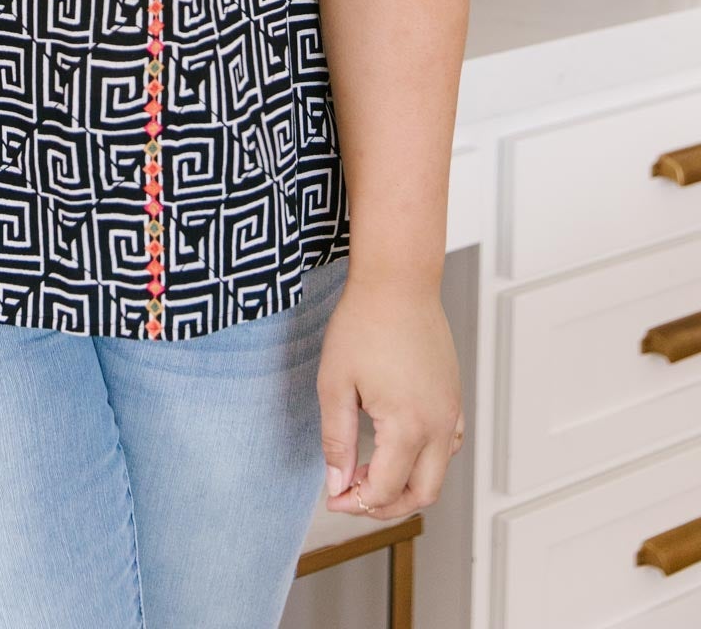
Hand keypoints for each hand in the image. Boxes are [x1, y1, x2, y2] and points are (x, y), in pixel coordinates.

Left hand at [316, 271, 464, 519]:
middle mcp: (439, 425)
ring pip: (439, 473)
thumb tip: (338, 482)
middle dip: (385, 506)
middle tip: (352, 495)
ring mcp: (452, 410)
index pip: (385, 489)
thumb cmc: (364, 322)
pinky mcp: (454, 396)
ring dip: (407, 484)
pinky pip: (449, 445)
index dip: (355, 503)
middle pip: (422, 494)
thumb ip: (336, 440)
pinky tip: (398, 447)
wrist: (398, 281)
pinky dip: (426, 460)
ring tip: (370, 472)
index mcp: (409, 426)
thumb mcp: (335, 384)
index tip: (332, 498)